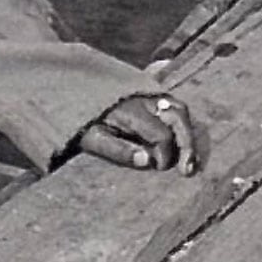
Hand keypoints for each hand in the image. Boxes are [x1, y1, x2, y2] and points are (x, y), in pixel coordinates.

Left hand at [79, 94, 196, 175]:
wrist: (71, 92)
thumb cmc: (83, 123)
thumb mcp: (93, 140)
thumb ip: (118, 151)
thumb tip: (147, 162)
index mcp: (130, 111)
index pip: (161, 134)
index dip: (165, 155)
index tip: (158, 168)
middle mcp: (144, 97)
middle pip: (178, 117)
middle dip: (188, 144)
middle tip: (189, 171)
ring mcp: (149, 92)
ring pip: (179, 108)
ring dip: (188, 133)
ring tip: (190, 159)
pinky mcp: (150, 91)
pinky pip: (174, 103)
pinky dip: (182, 123)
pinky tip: (183, 143)